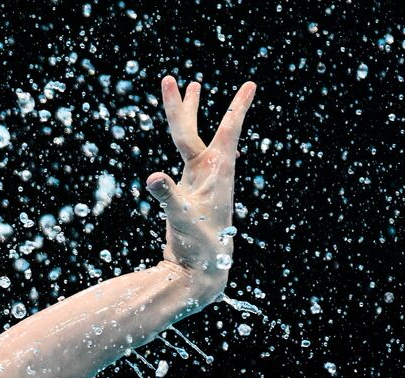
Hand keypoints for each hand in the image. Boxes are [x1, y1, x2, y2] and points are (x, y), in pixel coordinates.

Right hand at [147, 76, 256, 301]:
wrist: (201, 271)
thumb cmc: (200, 246)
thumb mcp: (182, 218)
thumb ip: (167, 196)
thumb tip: (152, 177)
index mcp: (216, 172)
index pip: (227, 130)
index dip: (238, 106)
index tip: (251, 84)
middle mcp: (209, 172)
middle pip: (193, 131)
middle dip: (184, 105)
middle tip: (170, 78)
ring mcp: (199, 180)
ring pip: (189, 141)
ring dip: (187, 115)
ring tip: (193, 87)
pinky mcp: (188, 191)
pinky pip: (184, 158)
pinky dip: (181, 142)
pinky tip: (182, 135)